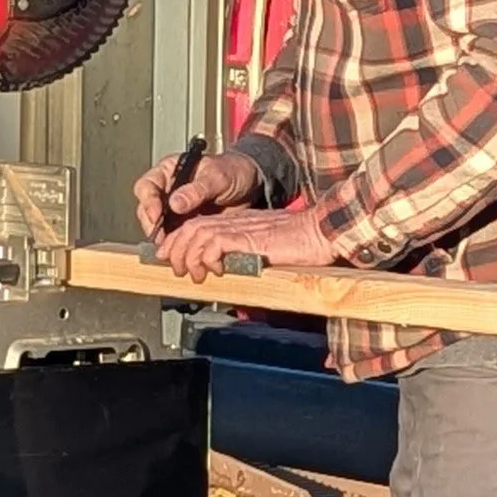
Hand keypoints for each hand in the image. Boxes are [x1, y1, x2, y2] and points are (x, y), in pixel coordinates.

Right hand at [133, 149, 261, 237]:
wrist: (250, 187)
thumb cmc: (234, 172)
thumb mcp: (218, 177)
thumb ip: (197, 189)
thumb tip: (175, 203)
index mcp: (170, 171)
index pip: (147, 186)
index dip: (148, 201)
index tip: (156, 215)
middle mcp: (168, 190)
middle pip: (147, 209)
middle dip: (153, 225)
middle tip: (162, 238)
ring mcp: (175, 209)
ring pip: (158, 226)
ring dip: (163, 239)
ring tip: (173, 248)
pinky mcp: (184, 224)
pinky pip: (174, 237)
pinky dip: (176, 245)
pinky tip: (183, 250)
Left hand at [157, 205, 333, 281]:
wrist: (324, 231)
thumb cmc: (306, 243)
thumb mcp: (270, 250)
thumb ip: (250, 256)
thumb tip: (233, 273)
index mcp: (240, 223)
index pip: (199, 224)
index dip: (180, 240)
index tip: (172, 256)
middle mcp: (237, 222)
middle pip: (192, 227)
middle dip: (177, 248)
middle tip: (176, 268)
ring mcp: (242, 227)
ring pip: (198, 233)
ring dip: (189, 255)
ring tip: (192, 274)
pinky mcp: (249, 237)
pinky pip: (216, 242)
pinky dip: (207, 257)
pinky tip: (212, 270)